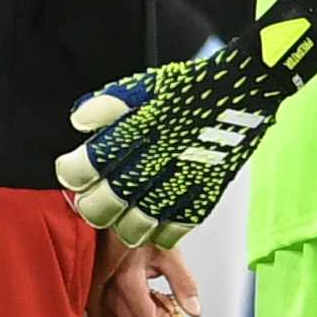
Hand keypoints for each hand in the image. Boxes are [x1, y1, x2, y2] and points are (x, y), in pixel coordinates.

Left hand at [58, 0, 316, 244]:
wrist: (246, 87)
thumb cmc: (191, 86)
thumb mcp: (146, 84)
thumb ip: (109, 103)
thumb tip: (79, 123)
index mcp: (140, 126)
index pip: (90, 164)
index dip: (72, 173)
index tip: (70, 170)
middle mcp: (159, 156)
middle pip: (108, 202)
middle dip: (91, 205)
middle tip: (90, 198)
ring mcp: (185, 178)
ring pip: (138, 224)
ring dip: (121, 224)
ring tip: (119, 215)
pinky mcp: (208, 193)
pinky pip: (176, 227)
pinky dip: (159, 232)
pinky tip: (152, 224)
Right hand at [90, 234, 200, 316]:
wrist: (111, 219)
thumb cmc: (137, 231)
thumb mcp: (167, 252)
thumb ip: (183, 283)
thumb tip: (194, 309)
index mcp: (126, 280)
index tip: (169, 304)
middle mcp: (107, 293)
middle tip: (160, 304)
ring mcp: (96, 299)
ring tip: (145, 301)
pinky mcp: (90, 300)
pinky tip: (131, 308)